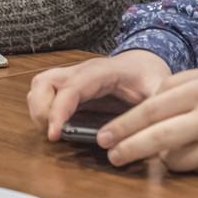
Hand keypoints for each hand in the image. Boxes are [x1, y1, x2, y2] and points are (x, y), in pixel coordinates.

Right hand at [28, 49, 172, 139]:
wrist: (144, 63)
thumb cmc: (148, 76)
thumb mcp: (158, 90)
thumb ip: (155, 109)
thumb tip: (149, 135)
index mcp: (101, 72)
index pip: (72, 88)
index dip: (59, 110)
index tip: (54, 134)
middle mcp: (80, 72)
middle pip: (44, 82)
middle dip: (41, 110)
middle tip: (54, 135)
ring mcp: (71, 78)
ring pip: (39, 87)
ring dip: (39, 111)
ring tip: (54, 132)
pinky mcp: (68, 88)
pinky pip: (45, 95)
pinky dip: (44, 112)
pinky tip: (59, 128)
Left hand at [96, 68, 197, 173]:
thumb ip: (179, 85)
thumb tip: (146, 101)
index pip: (151, 107)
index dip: (124, 123)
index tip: (105, 134)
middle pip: (154, 134)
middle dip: (126, 145)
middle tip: (109, 153)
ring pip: (169, 155)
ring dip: (153, 157)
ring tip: (144, 154)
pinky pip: (189, 168)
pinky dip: (177, 164)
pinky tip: (177, 157)